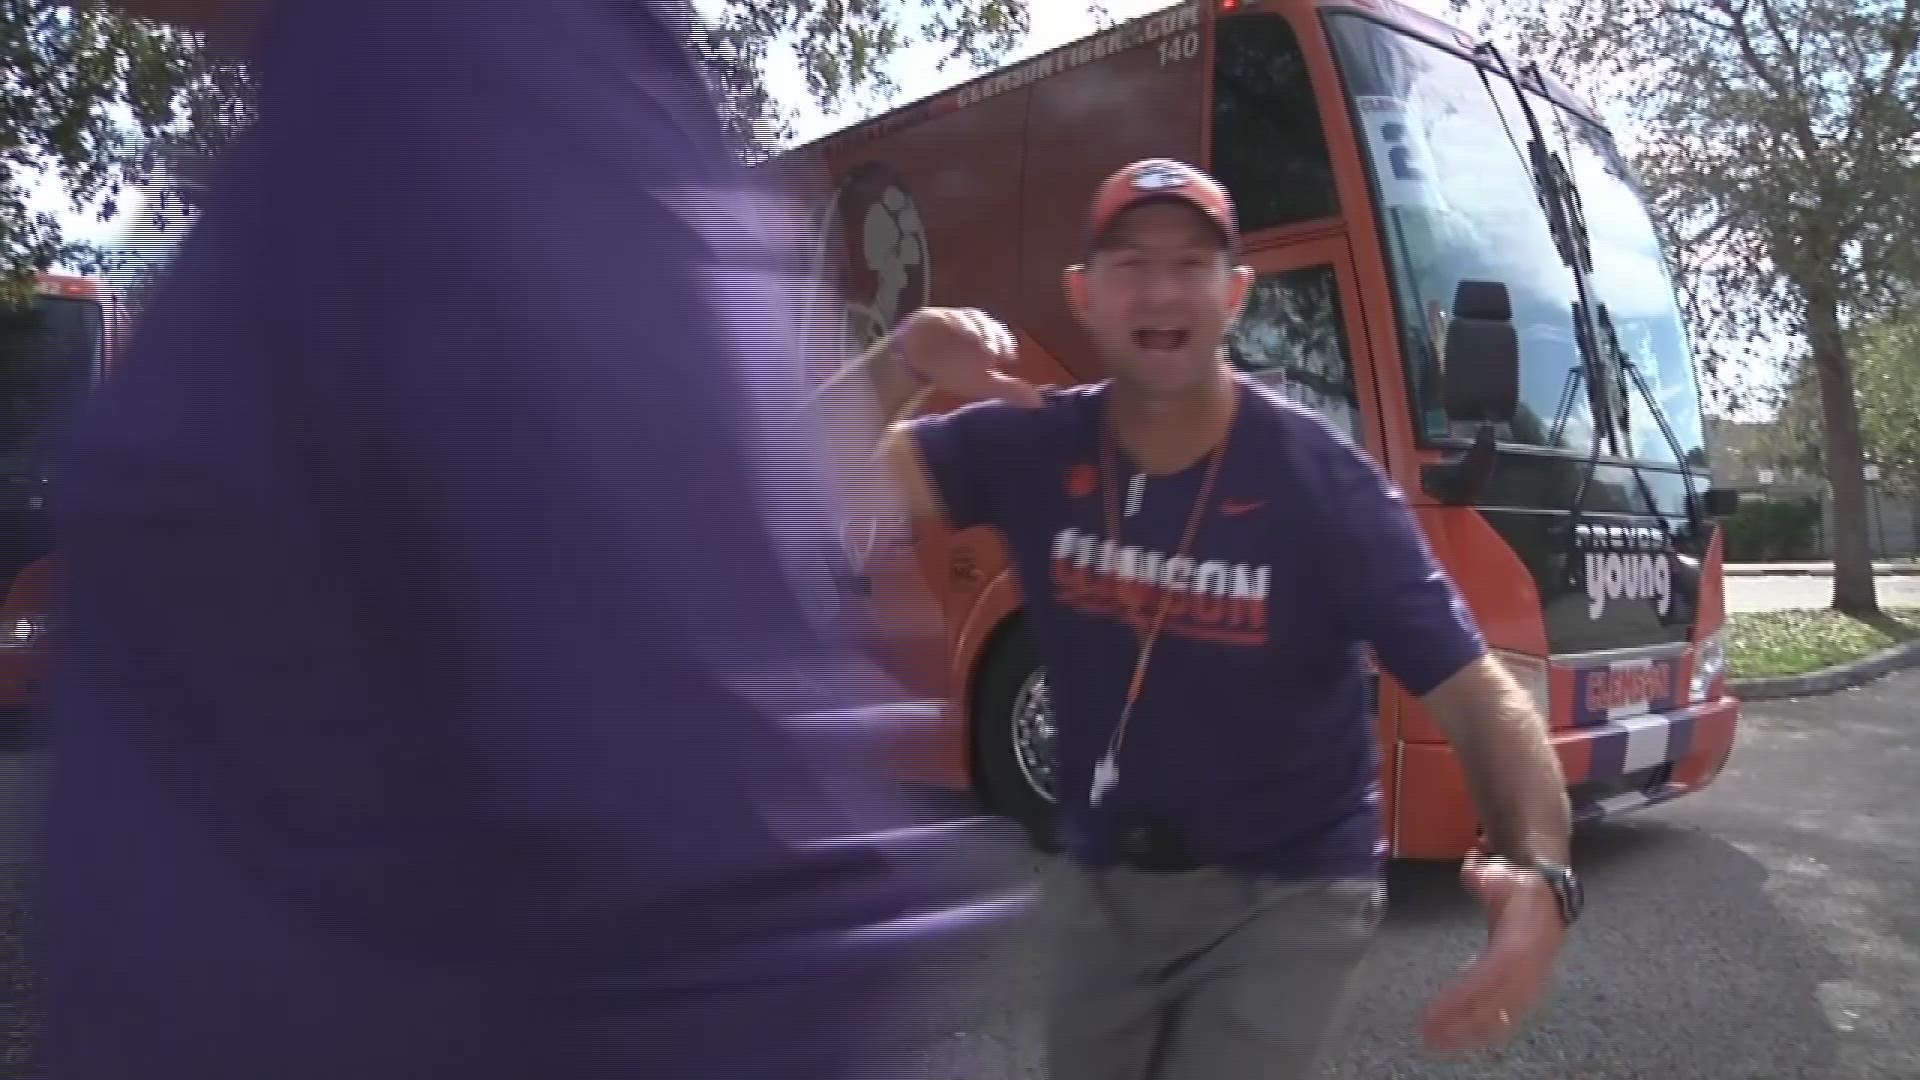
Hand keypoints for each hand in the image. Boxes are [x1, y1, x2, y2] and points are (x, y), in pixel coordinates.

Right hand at [888, 307, 1041, 408]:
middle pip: (983, 323)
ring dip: (973, 331)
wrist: (914, 368)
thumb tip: (1039, 403)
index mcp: (984, 333)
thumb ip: (1008, 390)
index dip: (1005, 343)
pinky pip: (938, 318)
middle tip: (994, 354)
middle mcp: (968, 321)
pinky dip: (948, 327)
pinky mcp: (927, 317)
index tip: (1009, 359)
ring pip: (964, 318)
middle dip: (991, 336)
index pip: (999, 333)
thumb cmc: (953, 372)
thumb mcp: (983, 384)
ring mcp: (947, 317)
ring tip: (977, 348)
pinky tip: (951, 340)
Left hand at [1419, 856, 1566, 1054]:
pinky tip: (1459, 1039)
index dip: (1461, 998)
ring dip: (1468, 1034)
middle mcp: (1527, 972)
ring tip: (1436, 1042)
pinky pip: (1505, 1019)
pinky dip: (1482, 1031)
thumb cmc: (1519, 888)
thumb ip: (1484, 875)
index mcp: (1520, 945)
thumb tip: (1474, 868)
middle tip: (1427, 1035)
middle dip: (1460, 1024)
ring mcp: (1529, 985)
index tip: (1433, 1011)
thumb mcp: (1502, 875)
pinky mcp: (1526, 992)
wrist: (1549, 898)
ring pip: (1500, 1019)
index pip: (1488, 978)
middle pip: (1493, 1007)